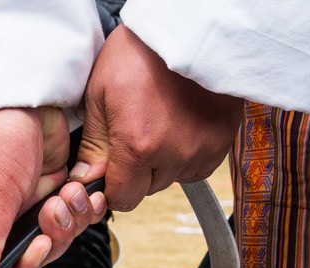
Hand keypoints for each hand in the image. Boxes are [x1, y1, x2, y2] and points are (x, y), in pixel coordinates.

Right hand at [0, 106, 107, 267]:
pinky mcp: (51, 191)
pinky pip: (74, 215)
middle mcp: (0, 223)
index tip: (39, 246)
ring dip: (71, 219)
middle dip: (53, 236)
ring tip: (69, 191)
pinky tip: (86, 191)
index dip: (23, 267)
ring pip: (59, 237)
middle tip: (56, 207)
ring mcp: (27, 207)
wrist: (21, 92)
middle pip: (35, 257)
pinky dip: (84, 207)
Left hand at [75, 26, 243, 211]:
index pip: (123, 199)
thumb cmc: (143, 50)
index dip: (113, 187)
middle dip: (138, 169)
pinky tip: (181, 122)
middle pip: (148, 189)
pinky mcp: (223, 141)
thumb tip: (85, 180)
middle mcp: (175, 154)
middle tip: (138, 129)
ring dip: (164, 160)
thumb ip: (93, 145)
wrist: (190, 26)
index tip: (112, 170)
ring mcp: (202, 149)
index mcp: (139, 145)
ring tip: (162, 120)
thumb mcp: (101, 92)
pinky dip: (187, 152)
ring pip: (173, 177)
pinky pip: (198, 165)